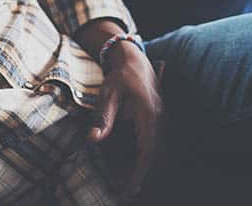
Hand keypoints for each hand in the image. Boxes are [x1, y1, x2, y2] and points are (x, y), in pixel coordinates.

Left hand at [88, 43, 162, 195]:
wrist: (133, 60)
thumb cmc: (120, 76)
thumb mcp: (108, 94)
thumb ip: (103, 118)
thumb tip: (93, 140)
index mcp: (149, 115)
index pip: (148, 150)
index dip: (140, 170)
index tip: (132, 185)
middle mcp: (158, 120)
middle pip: (153, 155)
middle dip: (141, 175)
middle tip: (126, 192)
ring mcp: (158, 121)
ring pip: (153, 151)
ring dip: (142, 167)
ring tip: (127, 186)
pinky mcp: (154, 121)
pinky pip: (150, 143)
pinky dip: (142, 157)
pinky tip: (131, 167)